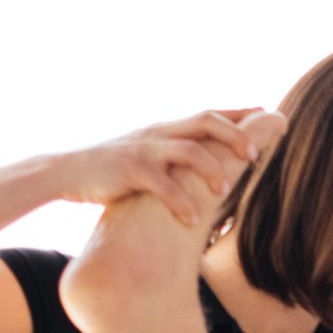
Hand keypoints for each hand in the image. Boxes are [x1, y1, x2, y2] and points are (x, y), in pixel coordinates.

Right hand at [47, 108, 285, 227]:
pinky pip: (161, 184)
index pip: (208, 114)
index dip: (238, 114)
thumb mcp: (147, 155)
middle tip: (255, 155)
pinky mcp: (129, 170)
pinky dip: (180, 201)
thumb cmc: (112, 170)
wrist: (67, 172)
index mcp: (166, 129)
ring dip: (212, 168)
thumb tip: (203, 165)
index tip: (266, 114)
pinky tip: (193, 218)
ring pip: (188, 149)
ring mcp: (144, 149)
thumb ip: (173, 155)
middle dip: (234, 135)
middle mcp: (159, 133)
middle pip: (205, 121)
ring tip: (225, 190)